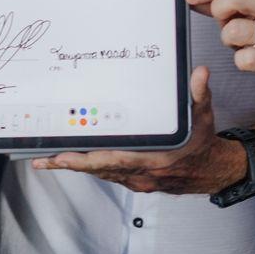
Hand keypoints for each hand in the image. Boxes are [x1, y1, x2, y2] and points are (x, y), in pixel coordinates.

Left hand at [30, 67, 243, 193]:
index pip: (113, 160)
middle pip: (98, 169)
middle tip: (44, 158)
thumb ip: (199, 93)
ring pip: (100, 173)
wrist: (211, 170)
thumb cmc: (203, 143)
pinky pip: (107, 174)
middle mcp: (141, 173)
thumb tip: (200, 73)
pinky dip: (90, 168)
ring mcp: (137, 179)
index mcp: (154, 159)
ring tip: (49, 160)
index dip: (86, 160)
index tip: (64, 156)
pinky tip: (75, 160)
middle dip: (69, 164)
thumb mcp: (204, 116)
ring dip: (75, 167)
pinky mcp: (135, 180)